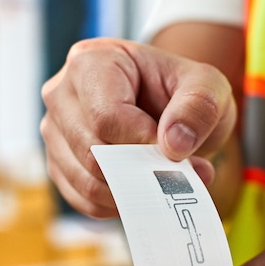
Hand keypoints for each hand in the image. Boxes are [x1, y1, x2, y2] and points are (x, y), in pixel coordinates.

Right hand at [40, 38, 236, 217]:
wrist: (173, 108)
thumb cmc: (184, 91)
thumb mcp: (208, 86)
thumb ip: (199, 107)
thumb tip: (173, 146)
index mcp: (91, 60)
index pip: (106, 117)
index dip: (142, 143)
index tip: (175, 149)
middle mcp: (61, 94)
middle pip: (91, 152)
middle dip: (141, 170)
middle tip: (181, 172)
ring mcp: (56, 131)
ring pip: (86, 182)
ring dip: (134, 192)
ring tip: (169, 180)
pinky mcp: (60, 164)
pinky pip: (84, 200)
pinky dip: (119, 204)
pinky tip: (145, 189)